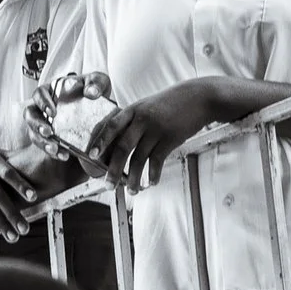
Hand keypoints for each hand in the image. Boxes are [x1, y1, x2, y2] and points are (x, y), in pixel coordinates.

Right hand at [30, 72, 116, 161]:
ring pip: (34, 133)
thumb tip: (91, 92)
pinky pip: (45, 146)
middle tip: (48, 133)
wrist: (101, 109)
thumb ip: (96, 83)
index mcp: (51, 91)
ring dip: (42, 142)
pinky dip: (53, 152)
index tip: (52, 112)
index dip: (42, 103)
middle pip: (30, 115)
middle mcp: (43, 107)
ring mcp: (45, 123)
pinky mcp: (51, 137)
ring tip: (54, 149)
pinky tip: (64, 155)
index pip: (39, 94)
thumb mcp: (99, 82)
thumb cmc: (94, 90)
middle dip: (37, 125)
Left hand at [87, 80, 224, 187]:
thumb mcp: (147, 106)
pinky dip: (153, 174)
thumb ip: (132, 121)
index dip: (100, 141)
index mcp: (132, 110)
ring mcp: (157, 129)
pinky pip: (158, 160)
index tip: (91, 156)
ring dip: (134, 178)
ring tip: (132, 191)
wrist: (199, 98)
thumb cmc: (170, 103)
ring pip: (140, 158)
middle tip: (108, 185)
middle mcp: (142, 119)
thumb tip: (116, 143)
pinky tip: (152, 183)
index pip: (111, 126)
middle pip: (122, 147)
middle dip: (113, 169)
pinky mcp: (171, 138)